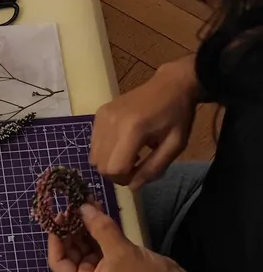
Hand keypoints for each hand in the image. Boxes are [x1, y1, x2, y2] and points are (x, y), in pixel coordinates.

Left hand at [47, 202, 177, 271]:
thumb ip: (99, 228)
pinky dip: (96, 227)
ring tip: (84, 202)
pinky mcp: (109, 261)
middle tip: (72, 205)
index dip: (55, 238)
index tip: (57, 216)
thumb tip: (82, 207)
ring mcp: (97, 270)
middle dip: (70, 228)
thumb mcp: (120, 250)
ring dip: (83, 224)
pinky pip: (96, 242)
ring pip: (82, 244)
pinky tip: (95, 209)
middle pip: (69, 250)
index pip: (57, 260)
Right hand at [90, 56, 200, 189]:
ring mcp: (102, 117)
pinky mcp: (98, 114)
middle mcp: (111, 123)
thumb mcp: (175, 146)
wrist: (171, 84)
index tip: (139, 173)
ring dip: (109, 162)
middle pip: (101, 166)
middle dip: (116, 173)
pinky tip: (121, 143)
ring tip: (128, 154)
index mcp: (133, 130)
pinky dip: (105, 150)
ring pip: (94, 157)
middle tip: (134, 165)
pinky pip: (93, 144)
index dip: (125, 179)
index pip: (114, 169)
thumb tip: (133, 187)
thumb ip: (154, 169)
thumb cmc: (177, 116)